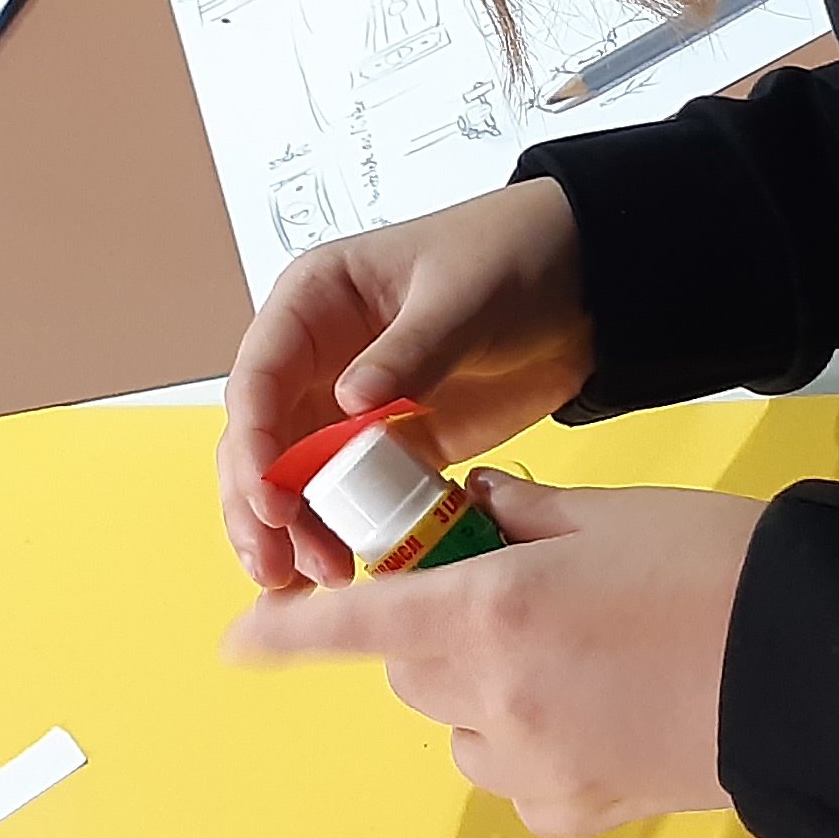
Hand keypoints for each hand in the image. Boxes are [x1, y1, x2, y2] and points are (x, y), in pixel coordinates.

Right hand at [222, 178, 592, 592]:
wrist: (584, 287)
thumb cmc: (510, 258)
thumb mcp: (461, 294)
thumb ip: (410, 348)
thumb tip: (349, 403)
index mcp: (312, 304)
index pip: (259, 378)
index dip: (254, 441)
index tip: (269, 497)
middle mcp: (315, 360)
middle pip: (262, 442)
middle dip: (260, 505)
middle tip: (277, 565)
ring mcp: (348, 409)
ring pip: (295, 480)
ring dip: (295, 533)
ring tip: (322, 579)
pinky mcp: (389, 448)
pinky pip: (349, 499)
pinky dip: (340, 536)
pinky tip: (341, 577)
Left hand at [225, 476, 756, 835]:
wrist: (817, 673)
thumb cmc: (720, 571)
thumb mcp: (614, 514)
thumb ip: (524, 515)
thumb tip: (478, 507)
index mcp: (493, 611)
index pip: (358, 624)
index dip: (289, 633)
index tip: (237, 640)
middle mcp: (496, 700)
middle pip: (410, 671)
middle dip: (430, 632)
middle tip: (497, 593)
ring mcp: (536, 767)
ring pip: (458, 729)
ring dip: (476, 693)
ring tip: (561, 657)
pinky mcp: (580, 813)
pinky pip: (516, 778)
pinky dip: (528, 745)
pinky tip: (593, 713)